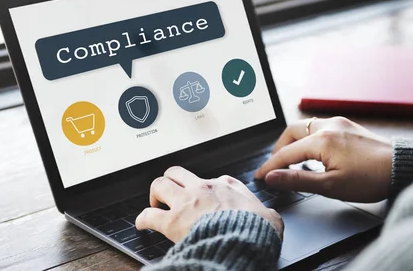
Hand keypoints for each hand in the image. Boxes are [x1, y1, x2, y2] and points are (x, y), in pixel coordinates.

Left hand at [136, 166, 283, 241]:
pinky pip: (148, 215)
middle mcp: (203, 188)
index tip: (205, 198)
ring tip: (155, 203)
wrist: (243, 241)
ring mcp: (186, 202)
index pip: (211, 179)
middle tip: (171, 193)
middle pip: (177, 172)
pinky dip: (142, 218)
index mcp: (226, 185)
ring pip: (160, 184)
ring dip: (155, 194)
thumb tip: (271, 218)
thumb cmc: (256, 229)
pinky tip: (142, 224)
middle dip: (171, 180)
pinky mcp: (172, 221)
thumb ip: (266, 213)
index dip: (205, 188)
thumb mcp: (269, 217)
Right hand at [255, 117, 391, 202]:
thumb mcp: (331, 186)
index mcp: (322, 140)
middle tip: (275, 166)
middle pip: (291, 131)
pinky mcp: (348, 126)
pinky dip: (309, 138)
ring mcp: (339, 123)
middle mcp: (328, 126)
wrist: (401, 167)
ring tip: (292, 161)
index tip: (260, 177)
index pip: (286, 153)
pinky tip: (313, 153)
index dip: (270, 166)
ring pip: (305, 126)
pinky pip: (319, 127)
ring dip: (294, 142)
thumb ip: (298, 180)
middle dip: (279, 148)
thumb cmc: (371, 178)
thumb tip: (273, 177)